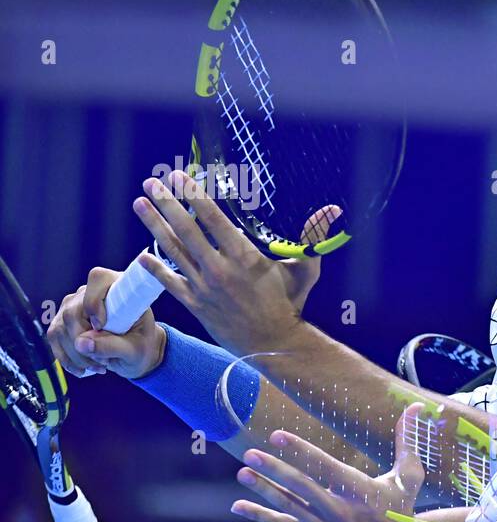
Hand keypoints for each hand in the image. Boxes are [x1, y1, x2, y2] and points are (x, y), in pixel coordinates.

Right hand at [45, 267, 166, 378]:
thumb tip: (81, 344)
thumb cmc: (141, 345)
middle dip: (85, 342)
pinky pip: (54, 338)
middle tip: (105, 361)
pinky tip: (83, 369)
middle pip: (73, 312)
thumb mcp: (135, 350)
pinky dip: (67, 358)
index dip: (95, 304)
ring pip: (60, 328)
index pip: (98, 280)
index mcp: (118, 287)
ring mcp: (72, 305)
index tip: (102, 327)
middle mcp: (91, 291)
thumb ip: (112, 346)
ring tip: (100, 366)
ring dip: (77, 355)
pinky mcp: (61, 321)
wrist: (134, 352)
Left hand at [131, 170, 309, 355]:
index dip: (194, 195)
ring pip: (172, 251)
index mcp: (244, 256)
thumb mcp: (304, 269)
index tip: (179, 177)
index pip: (212, 218)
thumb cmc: (290, 304)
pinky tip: (141, 254)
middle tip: (151, 182)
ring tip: (139, 203)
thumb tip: (333, 209)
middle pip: (186, 229)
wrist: (274, 343)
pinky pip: (169, 282)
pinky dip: (154, 267)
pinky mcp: (195, 305)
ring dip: (154, 225)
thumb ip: (313, 237)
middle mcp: (219, 269)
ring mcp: (204, 287)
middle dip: (166, 203)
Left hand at [230, 404, 450, 521]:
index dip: (299, 450)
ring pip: (288, 507)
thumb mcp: (408, 476)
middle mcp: (339, 511)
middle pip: (301, 488)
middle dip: (274, 470)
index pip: (324, 467)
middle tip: (250, 453)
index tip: (277, 436)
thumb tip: (418, 407)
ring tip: (243, 473)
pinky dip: (261, 516)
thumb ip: (408, 440)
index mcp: (360, 491)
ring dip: (264, 490)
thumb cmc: (402, 509)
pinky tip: (239, 505)